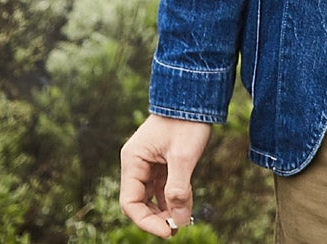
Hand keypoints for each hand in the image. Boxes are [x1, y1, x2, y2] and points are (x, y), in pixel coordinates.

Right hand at [119, 114, 213, 237]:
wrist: (196, 97)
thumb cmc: (187, 122)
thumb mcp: (183, 157)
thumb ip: (178, 189)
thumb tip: (178, 221)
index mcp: (132, 161)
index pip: (130, 202)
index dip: (146, 221)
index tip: (168, 232)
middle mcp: (136, 164)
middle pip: (139, 202)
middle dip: (156, 218)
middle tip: (177, 229)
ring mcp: (148, 164)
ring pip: (151, 197)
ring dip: (164, 211)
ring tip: (182, 221)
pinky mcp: (161, 163)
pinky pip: (161, 188)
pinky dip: (171, 199)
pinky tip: (184, 207)